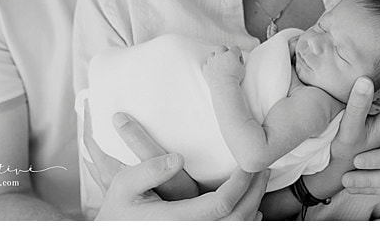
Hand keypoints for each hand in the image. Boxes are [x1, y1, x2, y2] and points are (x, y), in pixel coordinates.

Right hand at [82, 100, 267, 218]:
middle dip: (255, 191)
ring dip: (254, 204)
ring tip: (259, 180)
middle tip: (262, 166)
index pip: (222, 203)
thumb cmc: (117, 210)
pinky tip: (249, 205)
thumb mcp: (122, 186)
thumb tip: (178, 158)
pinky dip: (244, 220)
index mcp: (175, 220)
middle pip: (238, 218)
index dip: (241, 182)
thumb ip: (148, 170)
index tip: (248, 161)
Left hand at [203, 46, 244, 85]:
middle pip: (222, 48)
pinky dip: (209, 66)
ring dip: (215, 57)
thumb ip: (239, 62)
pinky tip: (213, 70)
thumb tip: (238, 61)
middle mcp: (220, 55)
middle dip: (225, 51)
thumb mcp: (242, 69)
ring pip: (212, 54)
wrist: (224, 87)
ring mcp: (212, 61)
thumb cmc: (234, 79)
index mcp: (231, 54)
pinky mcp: (206, 68)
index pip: (235, 48)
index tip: (238, 60)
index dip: (238, 54)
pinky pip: (206, 63)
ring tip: (219, 64)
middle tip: (228, 59)